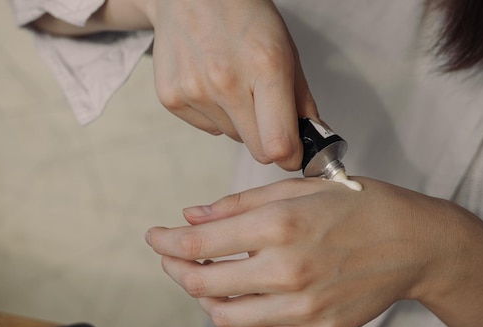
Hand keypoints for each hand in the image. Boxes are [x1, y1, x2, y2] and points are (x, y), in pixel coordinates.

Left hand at [145, 178, 482, 326]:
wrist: (412, 242)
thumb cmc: (356, 206)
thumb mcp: (295, 188)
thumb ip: (236, 205)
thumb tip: (190, 217)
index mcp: (278, 226)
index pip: (197, 245)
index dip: (165, 243)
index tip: (155, 238)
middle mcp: (286, 270)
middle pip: (201, 284)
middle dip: (175, 269)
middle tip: (172, 258)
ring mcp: (302, 307)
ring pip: (225, 317)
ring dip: (205, 297)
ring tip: (207, 278)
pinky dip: (243, 319)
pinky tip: (247, 298)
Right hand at [146, 0, 318, 168]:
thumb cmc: (242, 15)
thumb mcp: (285, 48)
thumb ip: (301, 100)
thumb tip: (310, 140)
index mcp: (264, 67)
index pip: (278, 144)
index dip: (291, 155)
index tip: (294, 152)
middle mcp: (224, 83)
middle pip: (257, 149)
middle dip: (267, 139)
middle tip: (267, 111)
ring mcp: (194, 92)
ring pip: (232, 137)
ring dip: (240, 121)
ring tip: (233, 83)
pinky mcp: (171, 98)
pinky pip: (208, 128)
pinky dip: (215, 114)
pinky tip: (211, 83)